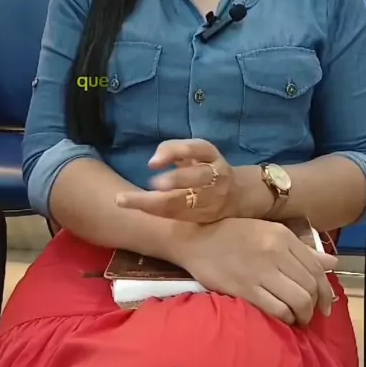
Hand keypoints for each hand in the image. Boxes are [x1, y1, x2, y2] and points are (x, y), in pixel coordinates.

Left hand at [116, 139, 239, 222]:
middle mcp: (217, 176)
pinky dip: (158, 212)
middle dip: (175, 180)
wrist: (236, 195)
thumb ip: (172, 150)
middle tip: (151, 183)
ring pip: (186, 203)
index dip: (174, 153)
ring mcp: (213, 199)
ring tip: (129, 200)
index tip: (151, 163)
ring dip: (157, 203)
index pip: (197, 149)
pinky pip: (180, 216)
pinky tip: (137, 208)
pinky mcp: (206, 217)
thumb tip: (152, 164)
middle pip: (198, 177)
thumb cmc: (205, 167)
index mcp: (212, 155)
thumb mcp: (194, 152)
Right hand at [178, 218, 337, 324]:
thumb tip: (332, 263)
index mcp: (282, 236)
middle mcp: (276, 251)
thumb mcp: (268, 232)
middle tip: (310, 315)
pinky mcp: (246, 289)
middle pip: (310, 286)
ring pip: (299, 301)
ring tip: (297, 319)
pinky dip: (285, 319)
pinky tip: (282, 319)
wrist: (195, 238)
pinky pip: (278, 310)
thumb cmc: (231, 234)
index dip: (325, 290)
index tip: (324, 303)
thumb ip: (301, 250)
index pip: (317, 268)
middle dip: (315, 306)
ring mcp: (261, 271)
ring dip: (302, 315)